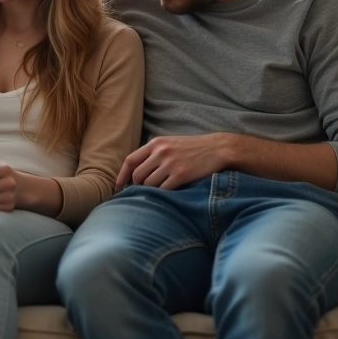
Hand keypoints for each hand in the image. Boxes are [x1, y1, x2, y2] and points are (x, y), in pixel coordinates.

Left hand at [116, 134, 232, 190]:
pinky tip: (167, 195)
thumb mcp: (171, 143)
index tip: (119, 187)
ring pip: (149, 184)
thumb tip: (137, 170)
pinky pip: (163, 190)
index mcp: (156, 143)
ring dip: (151, 192)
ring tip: (158, 193)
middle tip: (143, 193)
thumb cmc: (194, 148)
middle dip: (137, 187)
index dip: (122, 176)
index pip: (130, 160)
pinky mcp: (181, 175)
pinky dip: (163, 195)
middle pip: (137, 176)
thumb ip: (154, 153)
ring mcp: (170, 163)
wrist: (218, 148)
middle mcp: (160, 152)